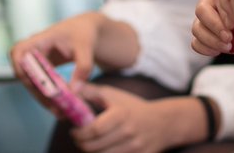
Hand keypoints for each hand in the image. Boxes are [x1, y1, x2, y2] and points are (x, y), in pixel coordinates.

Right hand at [10, 12, 100, 112]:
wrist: (87, 29)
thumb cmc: (85, 34)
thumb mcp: (87, 49)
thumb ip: (83, 68)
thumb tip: (74, 91)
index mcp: (42, 39)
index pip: (18, 51)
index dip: (19, 67)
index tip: (31, 83)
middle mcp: (35, 49)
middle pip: (24, 72)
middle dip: (35, 91)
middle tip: (52, 106)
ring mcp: (38, 59)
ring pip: (31, 81)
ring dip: (41, 96)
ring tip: (58, 111)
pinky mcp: (44, 68)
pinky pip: (39, 83)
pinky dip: (47, 94)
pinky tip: (59, 106)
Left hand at [71, 85, 193, 152]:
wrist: (162, 123)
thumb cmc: (132, 107)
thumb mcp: (113, 94)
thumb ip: (90, 91)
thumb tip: (71, 87)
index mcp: (121, 115)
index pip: (94, 129)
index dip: (79, 133)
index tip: (74, 130)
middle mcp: (128, 132)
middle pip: (94, 147)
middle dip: (81, 144)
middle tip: (79, 138)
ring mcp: (134, 148)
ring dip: (91, 152)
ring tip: (89, 144)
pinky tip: (102, 149)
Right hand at [193, 0, 233, 56]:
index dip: (224, 13)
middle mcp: (210, 1)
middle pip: (201, 11)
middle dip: (215, 27)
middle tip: (229, 37)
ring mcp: (204, 19)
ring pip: (196, 28)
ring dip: (212, 40)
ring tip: (228, 46)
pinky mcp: (204, 34)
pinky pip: (195, 42)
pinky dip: (205, 48)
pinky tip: (218, 51)